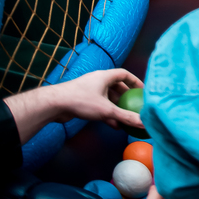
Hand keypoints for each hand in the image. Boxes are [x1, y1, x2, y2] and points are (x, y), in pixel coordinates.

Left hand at [5, 68, 145, 143]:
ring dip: (116, 107)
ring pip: (107, 98)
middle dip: (126, 97)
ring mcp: (89, 90)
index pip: (124, 74)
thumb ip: (126, 117)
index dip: (135, 81)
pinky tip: (112, 124)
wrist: (55, 104)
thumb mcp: (107, 110)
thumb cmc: (81, 101)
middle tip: (134, 105)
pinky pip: (99, 105)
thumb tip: (143, 123)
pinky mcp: (82, 100)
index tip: (142, 91)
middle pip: (116, 86)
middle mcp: (97, 81)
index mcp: (105, 76)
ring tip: (124, 118)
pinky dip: (107, 113)